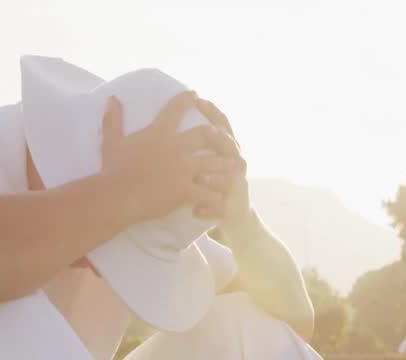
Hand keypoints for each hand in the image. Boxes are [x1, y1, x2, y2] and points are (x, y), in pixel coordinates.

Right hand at [100, 91, 237, 224]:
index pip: (176, 109)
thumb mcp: (111, 141)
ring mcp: (184, 169)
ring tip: (233, 166)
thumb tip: (112, 98)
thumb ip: (113, 119)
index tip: (194, 94)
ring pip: (214, 163)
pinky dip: (216, 195)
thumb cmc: (113, 169)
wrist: (117, 196)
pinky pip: (208, 192)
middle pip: (206, 134)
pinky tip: (221, 197)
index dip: (187, 99)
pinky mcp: (186, 190)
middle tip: (222, 135)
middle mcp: (176, 147)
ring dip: (224, 164)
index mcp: (159, 132)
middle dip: (217, 134)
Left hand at [195, 98, 252, 233]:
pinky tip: (195, 211)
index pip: (222, 125)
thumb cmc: (212, 180)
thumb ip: (195, 137)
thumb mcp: (205, 157)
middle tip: (209, 132)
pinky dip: (209, 210)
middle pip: (231, 148)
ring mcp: (237, 187)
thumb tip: (169, 116)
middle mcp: (236, 164)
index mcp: (227, 149)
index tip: (198, 99)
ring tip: (200, 178)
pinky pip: (222, 209)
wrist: (232, 214)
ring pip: (230, 179)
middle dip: (221, 140)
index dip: (213, 112)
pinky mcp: (232, 209)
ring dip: (215, 179)